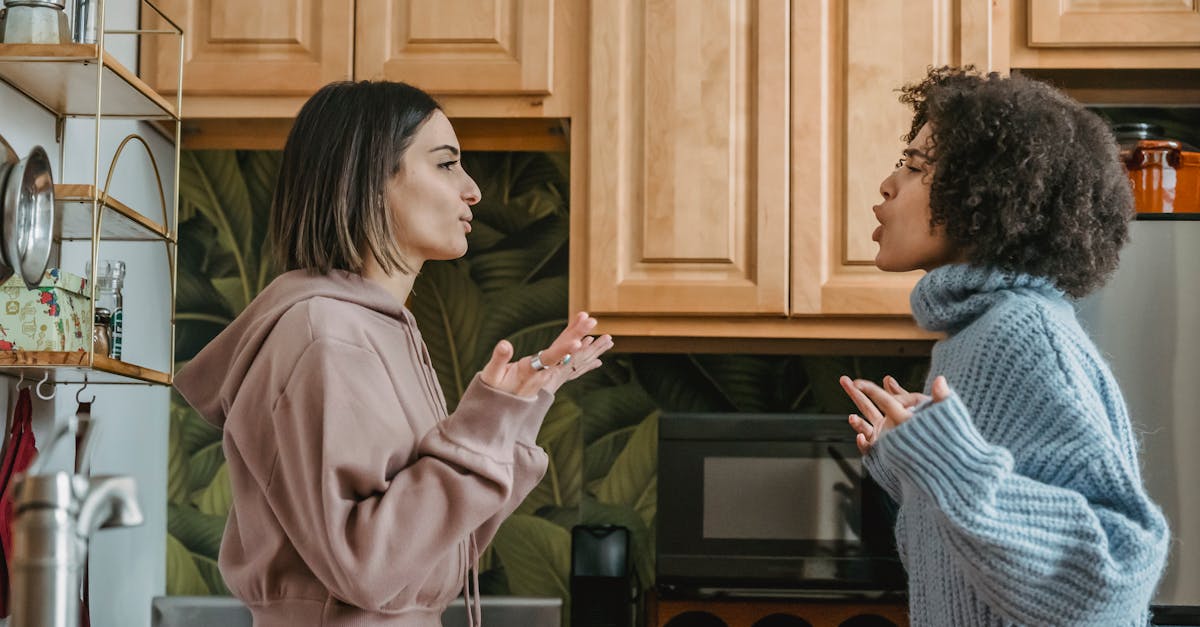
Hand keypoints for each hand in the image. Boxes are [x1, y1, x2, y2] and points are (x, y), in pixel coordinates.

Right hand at [479, 312, 602, 397]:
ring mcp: (545, 371)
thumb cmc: (494, 392)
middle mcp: (542, 372)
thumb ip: (499, 360)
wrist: (501, 409)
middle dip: (577, 335)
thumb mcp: (491, 377)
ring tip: (589, 318)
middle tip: (592, 320)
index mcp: (530, 372)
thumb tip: (505, 344)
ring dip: (576, 334)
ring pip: (564, 351)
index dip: (563, 350)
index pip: (549, 359)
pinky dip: (569, 341)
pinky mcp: (545, 369)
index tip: (578, 342)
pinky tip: (582, 336)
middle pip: (563, 352)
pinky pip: (560, 353)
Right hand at [840, 374, 950, 454]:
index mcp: (897, 414)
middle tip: (844, 380)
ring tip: (852, 418)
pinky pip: (867, 448)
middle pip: (866, 407)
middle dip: (855, 393)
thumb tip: (939, 380)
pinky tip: (861, 438)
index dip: (870, 388)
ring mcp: (882, 440)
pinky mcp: (880, 454)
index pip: (882, 398)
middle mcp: (886, 426)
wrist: (934, 468)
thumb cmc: (936, 440)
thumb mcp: (937, 416)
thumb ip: (939, 399)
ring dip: (857, 423)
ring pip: (864, 427)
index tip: (860, 380)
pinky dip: (862, 443)